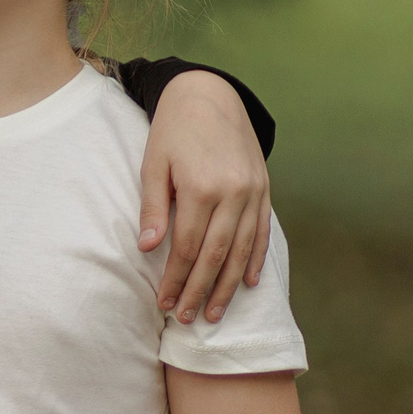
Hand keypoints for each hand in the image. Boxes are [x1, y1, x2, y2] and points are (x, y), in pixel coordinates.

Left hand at [138, 70, 270, 324]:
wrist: (210, 95)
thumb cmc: (173, 131)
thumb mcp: (154, 163)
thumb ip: (153, 206)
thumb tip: (148, 248)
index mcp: (201, 186)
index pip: (188, 246)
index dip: (175, 278)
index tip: (164, 303)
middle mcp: (233, 192)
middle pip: (216, 255)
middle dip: (199, 290)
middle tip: (187, 318)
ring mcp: (253, 192)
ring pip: (242, 250)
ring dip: (228, 285)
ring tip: (213, 313)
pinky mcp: (264, 189)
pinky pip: (262, 233)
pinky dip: (255, 260)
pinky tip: (248, 283)